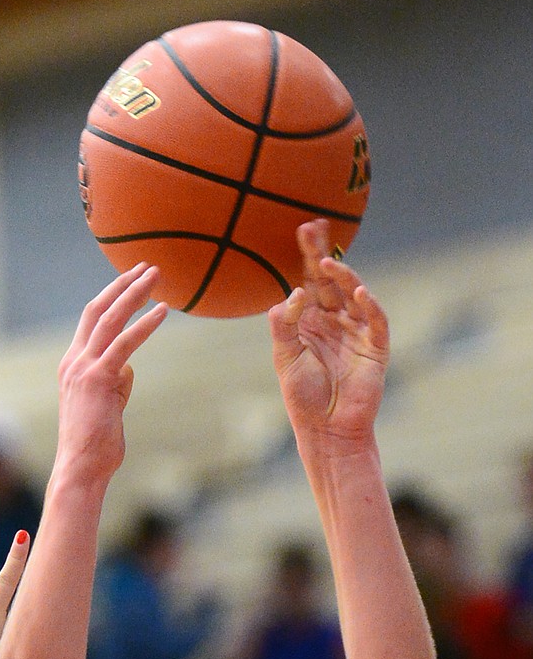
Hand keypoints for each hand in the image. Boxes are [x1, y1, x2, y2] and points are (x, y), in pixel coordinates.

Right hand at [55, 264, 168, 486]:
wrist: (80, 468)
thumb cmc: (95, 445)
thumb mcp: (107, 407)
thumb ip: (116, 384)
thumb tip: (129, 369)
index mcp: (72, 366)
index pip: (91, 321)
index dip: (112, 296)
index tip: (133, 280)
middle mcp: (74, 362)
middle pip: (98, 310)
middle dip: (123, 285)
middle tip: (148, 267)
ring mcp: (83, 369)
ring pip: (110, 319)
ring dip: (135, 294)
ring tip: (157, 277)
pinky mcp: (98, 380)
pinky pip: (125, 344)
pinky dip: (145, 325)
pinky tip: (163, 312)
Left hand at [269, 219, 388, 447]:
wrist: (326, 430)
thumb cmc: (303, 397)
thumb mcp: (286, 359)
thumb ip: (283, 327)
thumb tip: (288, 295)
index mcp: (311, 322)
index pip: (310, 281)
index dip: (307, 256)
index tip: (303, 229)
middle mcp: (335, 321)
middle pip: (331, 280)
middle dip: (323, 254)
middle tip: (314, 228)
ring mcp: (357, 332)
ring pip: (352, 295)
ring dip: (343, 277)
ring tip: (327, 263)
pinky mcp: (375, 348)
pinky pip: (375, 321)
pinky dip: (369, 306)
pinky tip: (358, 292)